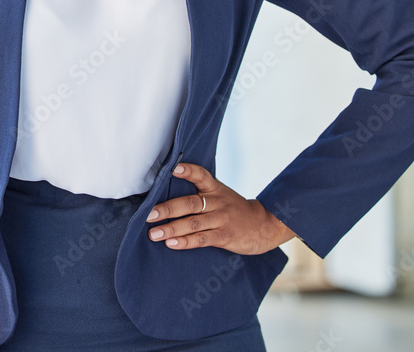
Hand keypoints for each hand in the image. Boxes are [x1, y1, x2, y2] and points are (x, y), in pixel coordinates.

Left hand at [145, 162, 297, 254]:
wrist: (264, 225)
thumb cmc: (233, 209)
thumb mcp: (220, 195)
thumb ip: (200, 193)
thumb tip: (166, 194)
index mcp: (215, 188)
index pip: (200, 175)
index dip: (187, 171)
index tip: (172, 169)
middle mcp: (218, 201)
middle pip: (190, 203)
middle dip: (167, 209)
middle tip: (148, 214)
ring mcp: (222, 219)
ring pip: (193, 223)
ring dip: (172, 229)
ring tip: (153, 234)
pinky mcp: (225, 236)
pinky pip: (203, 239)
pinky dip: (186, 242)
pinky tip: (172, 244)